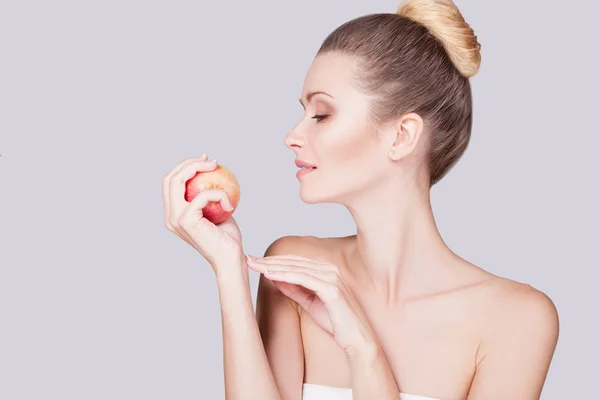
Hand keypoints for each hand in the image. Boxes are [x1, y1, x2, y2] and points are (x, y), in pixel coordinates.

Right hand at [162, 154, 243, 271]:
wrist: (230, 259)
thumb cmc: (228, 238)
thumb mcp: (218, 212)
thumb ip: (211, 197)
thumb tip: (215, 174)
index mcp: (173, 214)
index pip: (170, 183)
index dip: (184, 167)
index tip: (205, 161)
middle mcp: (170, 216)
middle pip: (169, 178)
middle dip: (188, 163)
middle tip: (210, 160)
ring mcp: (175, 218)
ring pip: (177, 181)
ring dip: (198, 168)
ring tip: (216, 167)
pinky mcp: (186, 220)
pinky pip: (203, 195)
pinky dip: (219, 194)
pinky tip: (230, 205)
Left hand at [246, 254, 375, 353]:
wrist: (355, 339)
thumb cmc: (336, 322)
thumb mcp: (310, 303)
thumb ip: (295, 289)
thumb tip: (277, 278)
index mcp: (326, 270)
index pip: (295, 262)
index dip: (274, 261)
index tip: (255, 262)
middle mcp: (330, 270)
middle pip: (293, 262)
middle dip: (270, 261)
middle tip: (249, 260)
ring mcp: (332, 277)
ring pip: (296, 268)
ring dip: (274, 266)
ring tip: (255, 266)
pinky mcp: (332, 289)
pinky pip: (304, 279)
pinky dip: (286, 275)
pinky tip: (270, 275)